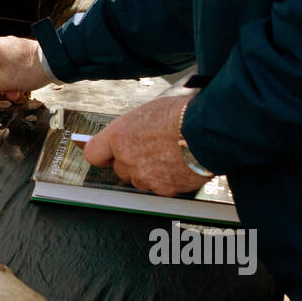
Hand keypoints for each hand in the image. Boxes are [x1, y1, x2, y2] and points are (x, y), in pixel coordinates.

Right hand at [0, 36, 50, 97]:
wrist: (53, 62)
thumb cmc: (28, 70)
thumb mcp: (5, 82)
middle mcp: (3, 45)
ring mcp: (15, 46)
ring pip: (3, 66)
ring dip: (5, 81)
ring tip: (13, 94)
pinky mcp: (25, 51)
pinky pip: (14, 64)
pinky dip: (13, 76)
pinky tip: (21, 86)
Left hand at [81, 93, 210, 196]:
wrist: (208, 130)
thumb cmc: (182, 114)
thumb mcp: (149, 111)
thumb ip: (133, 128)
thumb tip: (130, 132)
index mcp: (119, 136)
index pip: (93, 153)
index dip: (102, 155)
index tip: (107, 155)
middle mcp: (127, 159)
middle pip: (120, 168)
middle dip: (132, 162)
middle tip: (151, 150)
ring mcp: (144, 176)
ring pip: (140, 180)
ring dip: (150, 172)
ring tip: (170, 156)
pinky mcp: (163, 189)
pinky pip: (160, 187)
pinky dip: (168, 180)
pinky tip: (180, 165)